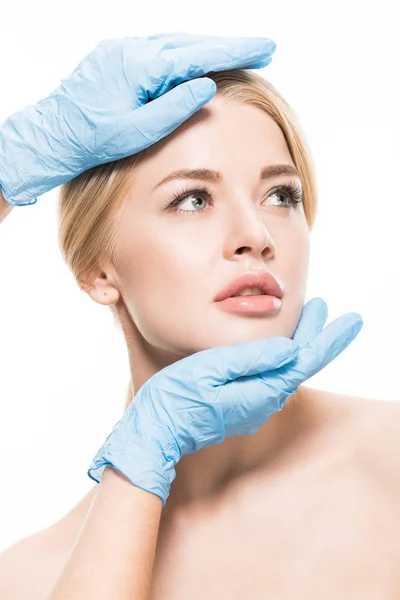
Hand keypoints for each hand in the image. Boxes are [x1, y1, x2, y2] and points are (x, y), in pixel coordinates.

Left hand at [0, 32, 275, 205]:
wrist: (54, 134)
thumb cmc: (93, 139)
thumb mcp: (138, 131)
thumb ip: (174, 108)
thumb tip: (207, 84)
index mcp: (142, 66)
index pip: (199, 54)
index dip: (236, 51)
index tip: (265, 47)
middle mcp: (134, 49)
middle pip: (192, 42)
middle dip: (230, 45)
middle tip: (264, 48)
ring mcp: (125, 49)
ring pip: (177, 43)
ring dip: (208, 47)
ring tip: (239, 54)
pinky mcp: (120, 56)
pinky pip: (161, 49)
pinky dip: (185, 53)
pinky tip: (199, 61)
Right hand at [88, 297, 362, 505]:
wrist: (155, 433)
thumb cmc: (176, 399)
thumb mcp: (211, 370)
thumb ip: (251, 359)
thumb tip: (292, 349)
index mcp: (259, 392)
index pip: (304, 361)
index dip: (329, 339)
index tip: (351, 320)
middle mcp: (263, 403)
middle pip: (298, 364)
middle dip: (315, 335)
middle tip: (325, 307)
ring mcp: (252, 407)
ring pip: (286, 370)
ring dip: (300, 342)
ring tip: (309, 315)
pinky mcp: (241, 405)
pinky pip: (271, 377)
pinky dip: (282, 356)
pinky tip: (281, 344)